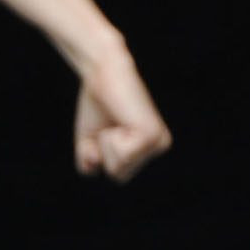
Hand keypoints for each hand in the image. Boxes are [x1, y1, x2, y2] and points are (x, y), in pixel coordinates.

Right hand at [76, 42, 170, 182]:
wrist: (101, 74)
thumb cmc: (97, 105)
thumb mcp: (90, 142)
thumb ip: (91, 164)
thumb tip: (95, 166)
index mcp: (149, 148)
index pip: (118, 174)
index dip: (101, 154)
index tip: (107, 127)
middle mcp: (159, 145)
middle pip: (119, 175)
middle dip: (104, 151)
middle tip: (110, 123)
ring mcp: (158, 141)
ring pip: (119, 168)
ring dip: (107, 144)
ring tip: (116, 120)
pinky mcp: (151, 135)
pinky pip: (121, 156)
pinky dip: (111, 139)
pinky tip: (121, 119)